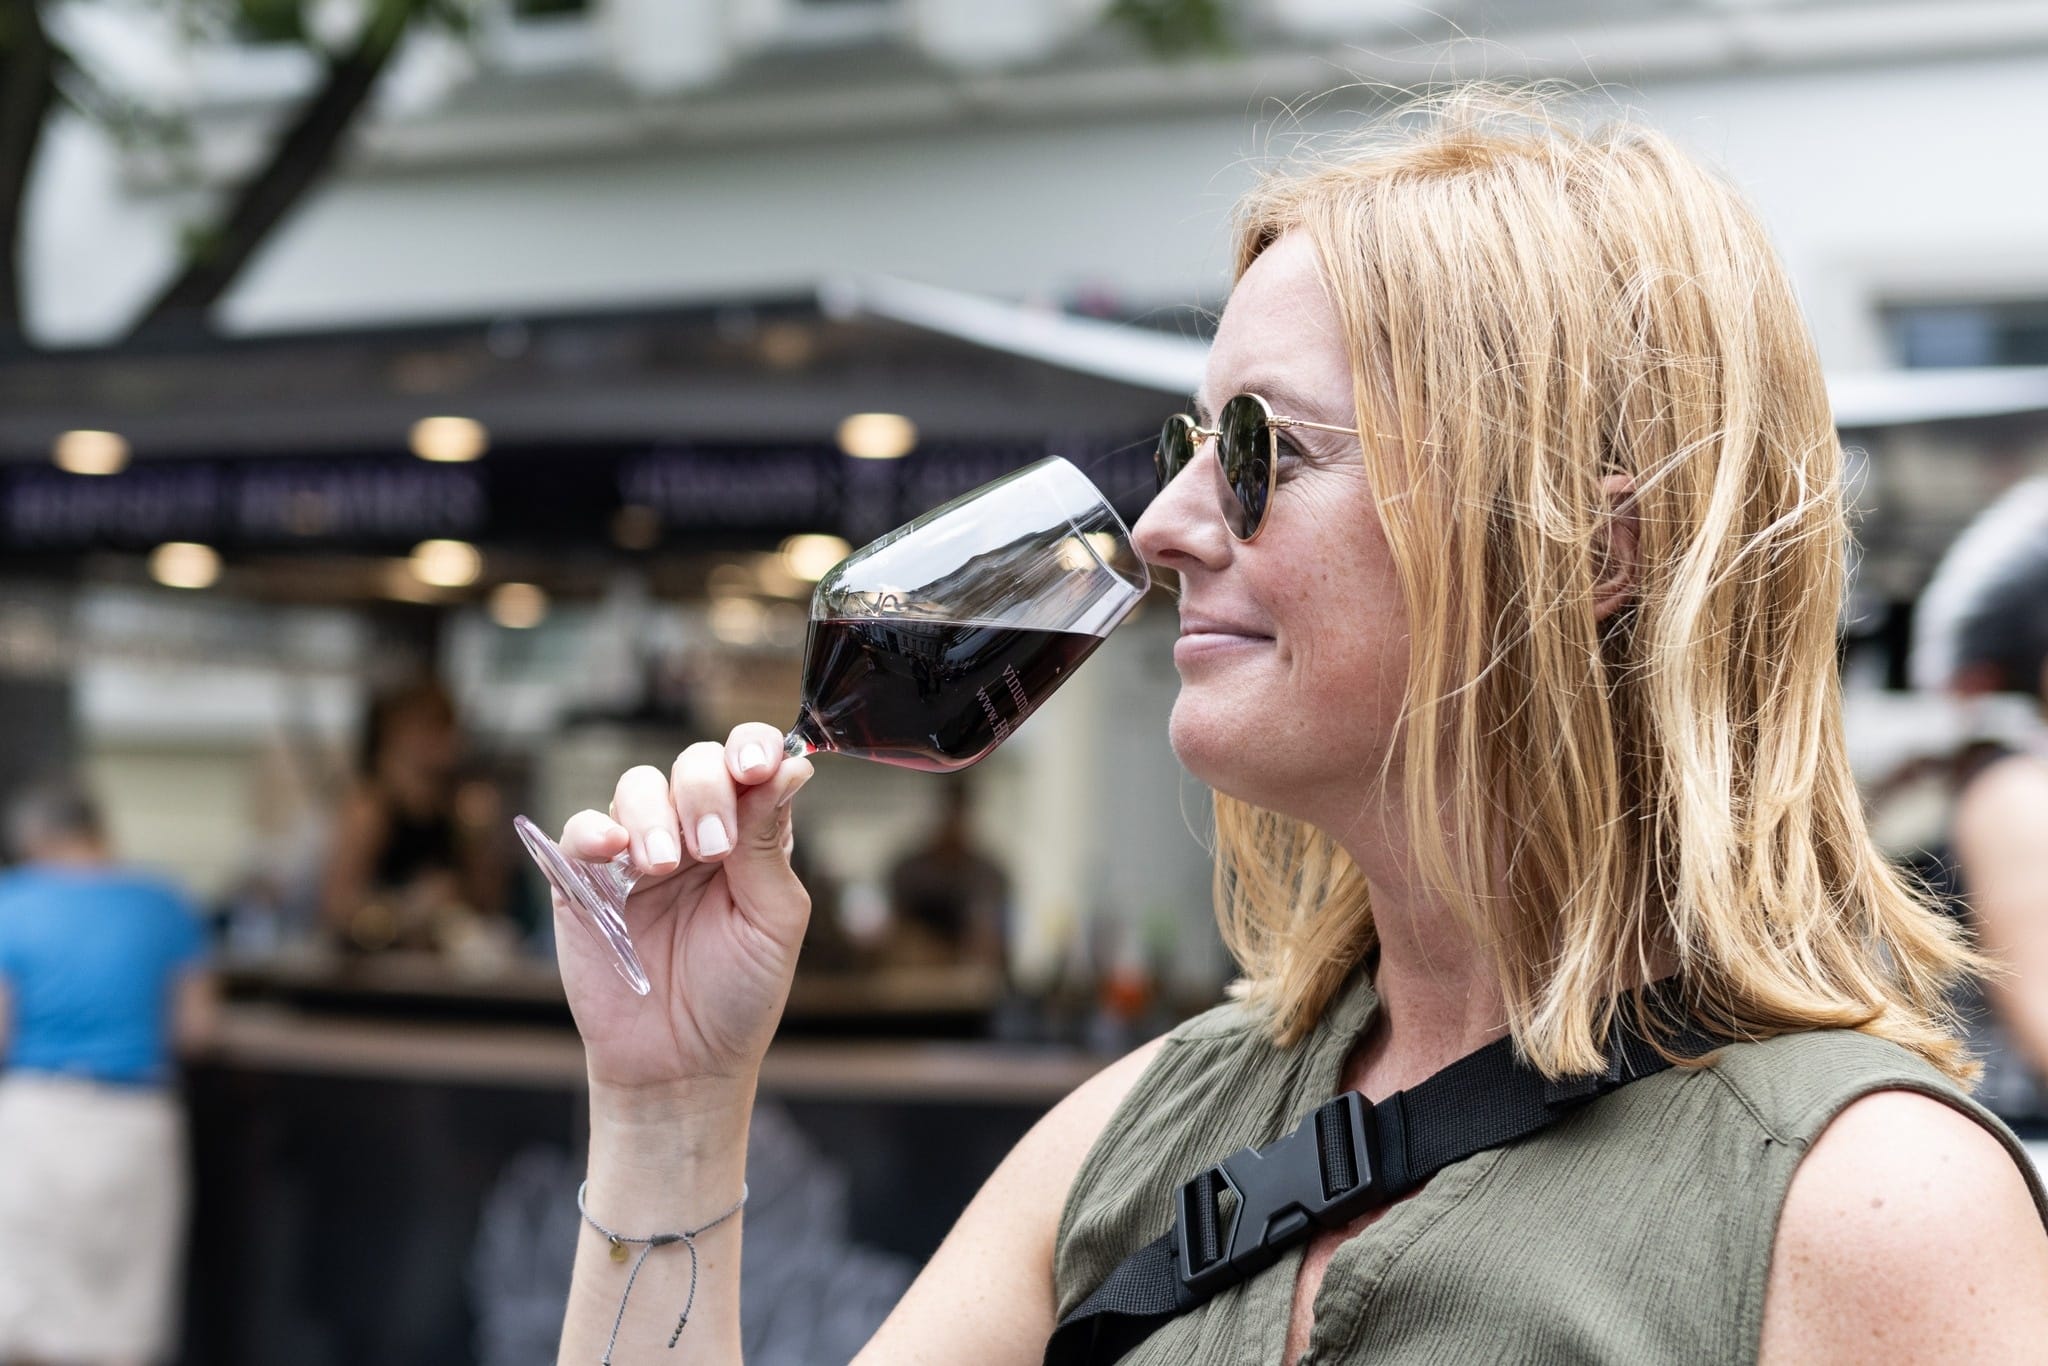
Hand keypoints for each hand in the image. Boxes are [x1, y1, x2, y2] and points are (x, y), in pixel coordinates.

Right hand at [554, 724, 814, 1099]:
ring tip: (665, 866)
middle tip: (714, 849)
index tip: (757, 765)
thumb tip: (793, 765)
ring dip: (655, 814)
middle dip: (706, 792)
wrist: (683, 1065)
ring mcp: (637, 853)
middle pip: (694, 764)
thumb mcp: (772, 919)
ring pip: (637, 786)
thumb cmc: (739, 994)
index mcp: (748, 834)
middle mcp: (693, 831)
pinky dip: (595, 830)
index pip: (748, 762)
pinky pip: (580, 830)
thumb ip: (770, 843)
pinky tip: (615, 852)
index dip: (752, 747)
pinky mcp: (585, 882)